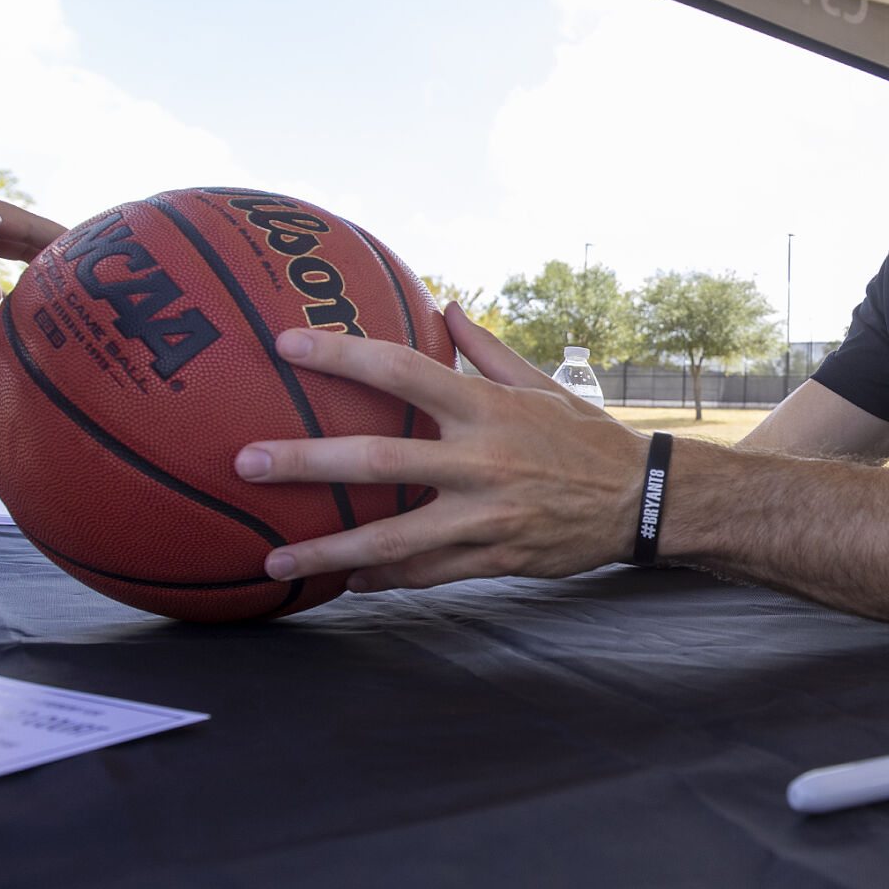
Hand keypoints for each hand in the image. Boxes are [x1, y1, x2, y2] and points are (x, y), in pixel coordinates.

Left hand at [235, 303, 649, 591]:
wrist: (641, 501)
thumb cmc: (585, 436)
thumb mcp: (541, 384)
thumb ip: (486, 349)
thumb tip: (445, 305)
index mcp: (485, 407)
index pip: (401, 370)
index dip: (341, 354)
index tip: (286, 344)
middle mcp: (480, 461)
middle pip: (377, 460)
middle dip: (306, 462)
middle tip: (246, 462)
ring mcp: (484, 515)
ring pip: (391, 538)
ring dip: (327, 548)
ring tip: (271, 558)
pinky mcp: (493, 558)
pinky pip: (425, 574)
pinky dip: (380, 579)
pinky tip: (340, 583)